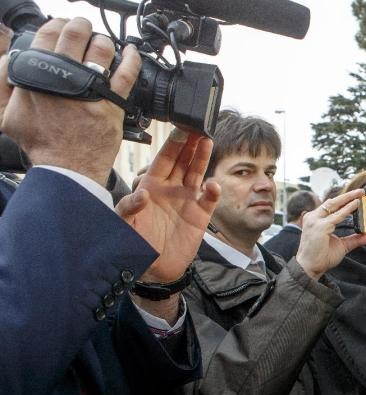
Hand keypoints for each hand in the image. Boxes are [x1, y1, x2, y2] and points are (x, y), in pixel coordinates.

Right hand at [0, 17, 139, 184]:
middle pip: (76, 34)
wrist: (66, 166)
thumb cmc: (39, 142)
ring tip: (102, 44)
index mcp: (38, 74)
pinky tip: (130, 52)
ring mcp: (91, 88)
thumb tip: (9, 56)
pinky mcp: (113, 102)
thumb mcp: (5, 113)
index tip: (62, 27)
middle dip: (81, 25)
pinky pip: (127, 73)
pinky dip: (131, 58)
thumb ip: (1, 81)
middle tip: (84, 29)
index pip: (48, 33)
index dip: (57, 24)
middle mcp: (65, 77)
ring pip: (103, 49)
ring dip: (104, 41)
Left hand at [115, 129, 218, 281]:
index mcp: (151, 185)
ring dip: (203, 158)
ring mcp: (187, 200)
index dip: (172, 144)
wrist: (153, 268)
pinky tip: (212, 186)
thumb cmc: (134, 243)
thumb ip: (129, 207)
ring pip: (197, 173)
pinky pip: (209, 199)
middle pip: (183, 160)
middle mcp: (171, 189)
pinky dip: (212, 191)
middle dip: (190, 143)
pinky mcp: (200, 215)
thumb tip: (143, 193)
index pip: (164, 159)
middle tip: (197, 126)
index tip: (180, 129)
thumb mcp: (123, 223)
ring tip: (208, 141)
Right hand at [295, 189, 365, 278]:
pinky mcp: (320, 227)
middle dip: (347, 195)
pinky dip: (347, 210)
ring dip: (348, 198)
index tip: (355, 196)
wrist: (310, 268)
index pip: (330, 206)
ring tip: (360, 195)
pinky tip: (356, 205)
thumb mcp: (342, 245)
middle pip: (332, 202)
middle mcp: (313, 218)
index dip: (343, 200)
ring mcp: (315, 221)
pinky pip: (337, 216)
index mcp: (315, 219)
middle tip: (361, 191)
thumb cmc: (322, 257)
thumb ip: (356, 239)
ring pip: (334, 205)